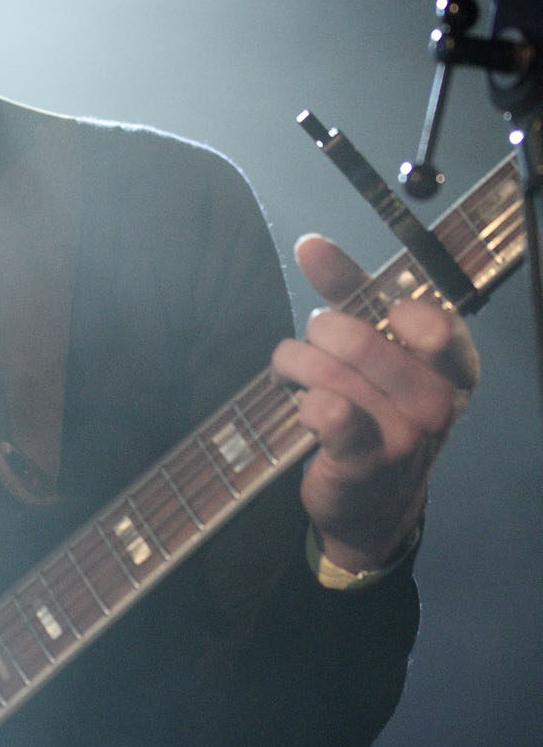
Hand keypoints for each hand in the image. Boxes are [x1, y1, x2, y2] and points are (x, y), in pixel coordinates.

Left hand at [270, 234, 479, 572]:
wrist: (371, 503)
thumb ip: (350, 292)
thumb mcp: (376, 349)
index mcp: (454, 365)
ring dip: (294, 365)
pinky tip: (300, 406)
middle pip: (358, 337)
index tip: (355, 308)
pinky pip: (322, 407)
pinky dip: (297, 399)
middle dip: (318, 334)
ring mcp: (405, 434)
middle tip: (311, 346)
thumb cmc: (373, 412)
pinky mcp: (365, 460)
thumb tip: (311, 244)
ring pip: (328, 371)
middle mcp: (439, 401)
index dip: (382, 304)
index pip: (430, 317)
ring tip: (291, 376)